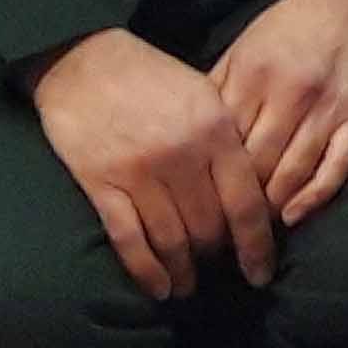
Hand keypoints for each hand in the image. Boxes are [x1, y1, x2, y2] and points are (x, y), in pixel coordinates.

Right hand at [26, 28, 277, 298]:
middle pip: (210, 228)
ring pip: (172, 240)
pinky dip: (146, 270)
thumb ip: (228, 141)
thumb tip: (254, 192)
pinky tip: (158, 288)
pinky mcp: (101, 183)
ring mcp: (140, 172)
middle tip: (219, 271)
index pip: (247, 204)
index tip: (262, 273)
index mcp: (216, 131)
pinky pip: (129, 239)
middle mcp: (183, 156)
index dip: (257, 246)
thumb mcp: (205, 94)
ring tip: (189, 287)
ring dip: (184, 271)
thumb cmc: (152, 77)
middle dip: (218, 257)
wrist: (85, 59)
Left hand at [205, 0, 347, 226]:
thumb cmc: (285, 31)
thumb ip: (215, 91)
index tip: (191, 206)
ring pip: (294, 171)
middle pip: (256, 164)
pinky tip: (294, 216)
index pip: (222, 143)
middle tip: (218, 231)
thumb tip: (179, 136)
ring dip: (271, 207)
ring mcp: (327, 107)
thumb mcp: (241, 51)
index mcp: (254, 76)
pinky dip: (315, 196)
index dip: (205, 180)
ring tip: (252, 230)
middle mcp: (290, 93)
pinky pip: (337, 166)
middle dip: (235, 202)